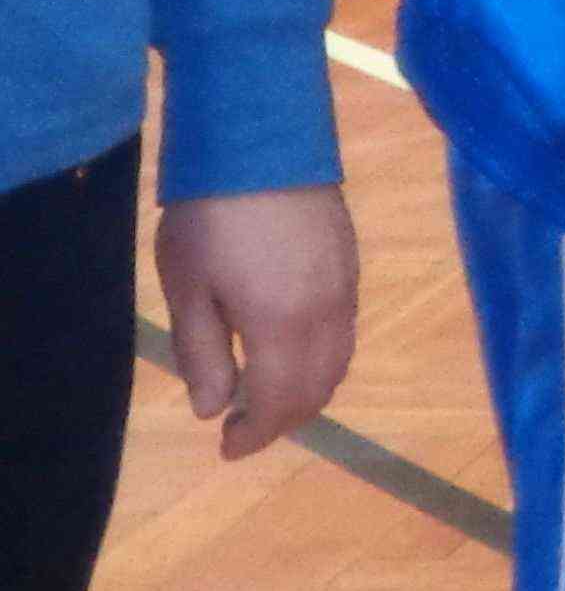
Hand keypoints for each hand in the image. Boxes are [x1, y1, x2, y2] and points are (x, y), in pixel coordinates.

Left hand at [154, 185, 358, 462]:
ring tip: (265, 391)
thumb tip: (214, 410)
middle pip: (319, 388)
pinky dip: (321, 357)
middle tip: (242, 427)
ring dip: (306, 389)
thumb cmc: (210, 217)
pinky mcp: (350, 264)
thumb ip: (202, 355)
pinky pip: (345, 331)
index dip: (257, 435)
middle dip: (283, 418)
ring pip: (339, 361)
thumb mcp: (188, 290)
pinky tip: (288, 346)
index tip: (226, 448)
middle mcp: (326, 314)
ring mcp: (346, 287)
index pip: (281, 402)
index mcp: (282, 325)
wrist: (261, 142)